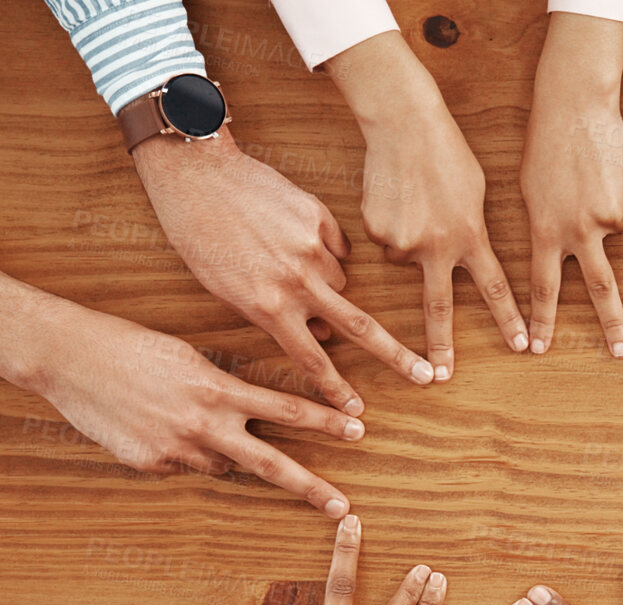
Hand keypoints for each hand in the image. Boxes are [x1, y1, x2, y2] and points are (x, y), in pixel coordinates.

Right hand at [0, 245, 360, 514]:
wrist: (68, 357)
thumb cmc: (131, 346)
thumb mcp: (187, 358)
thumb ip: (222, 392)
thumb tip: (244, 423)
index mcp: (217, 388)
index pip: (285, 409)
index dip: (325, 420)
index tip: (358, 429)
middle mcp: (203, 423)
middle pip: (271, 462)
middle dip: (311, 487)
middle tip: (343, 506)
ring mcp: (175, 449)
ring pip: (223, 465)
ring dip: (225, 452)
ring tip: (194, 424)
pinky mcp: (149, 464)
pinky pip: (183, 465)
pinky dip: (182, 451)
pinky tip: (156, 427)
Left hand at [131, 130, 432, 411]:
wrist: (196, 176)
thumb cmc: (200, 238)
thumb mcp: (228, 289)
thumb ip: (276, 315)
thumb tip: (321, 332)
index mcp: (268, 306)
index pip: (311, 358)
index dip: (336, 389)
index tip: (357, 410)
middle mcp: (296, 281)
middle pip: (359, 327)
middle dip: (396, 356)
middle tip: (426, 375)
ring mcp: (311, 248)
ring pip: (341, 281)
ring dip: (328, 283)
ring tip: (288, 261)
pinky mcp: (317, 216)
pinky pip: (336, 243)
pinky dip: (324, 246)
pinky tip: (295, 234)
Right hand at [325, 32, 527, 375]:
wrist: (403, 123)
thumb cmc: (447, 151)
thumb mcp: (474, 193)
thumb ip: (470, 230)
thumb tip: (460, 252)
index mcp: (470, 236)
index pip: (494, 287)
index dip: (509, 318)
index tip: (521, 346)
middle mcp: (437, 246)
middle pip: (439, 308)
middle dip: (439, 347)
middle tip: (437, 378)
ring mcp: (403, 241)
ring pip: (406, 259)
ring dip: (411, 242)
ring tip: (415, 203)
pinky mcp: (375, 232)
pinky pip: (384, 241)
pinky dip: (390, 226)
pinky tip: (395, 197)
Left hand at [520, 13, 622, 357]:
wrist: (576, 105)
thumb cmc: (545, 145)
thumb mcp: (531, 192)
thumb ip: (549, 226)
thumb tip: (572, 247)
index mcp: (547, 230)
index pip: (543, 287)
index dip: (541, 321)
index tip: (540, 350)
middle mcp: (580, 230)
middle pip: (600, 288)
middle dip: (612, 325)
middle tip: (622, 352)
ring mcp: (611, 214)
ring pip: (614, 227)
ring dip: (605, 208)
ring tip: (590, 175)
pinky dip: (621, 191)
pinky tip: (608, 167)